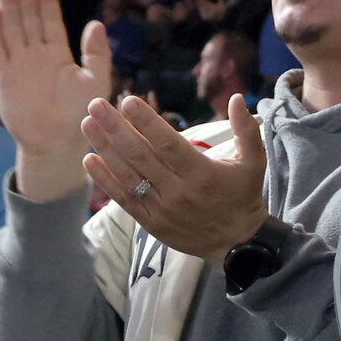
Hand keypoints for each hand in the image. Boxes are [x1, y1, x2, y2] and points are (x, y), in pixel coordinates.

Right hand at [0, 0, 113, 203]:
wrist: (57, 144)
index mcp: (57, 53)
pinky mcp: (0, 77)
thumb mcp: (97, 80)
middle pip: (27, 16)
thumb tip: (96, 22)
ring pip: (10, 26)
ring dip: (8, 3)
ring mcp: (16, 63)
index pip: (49, 18)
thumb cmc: (81, 115)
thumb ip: (97, 52)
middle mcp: (34, 54)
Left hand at [83, 95, 267, 265]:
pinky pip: (124, 199)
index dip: (146, 122)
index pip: (168, 144)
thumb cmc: (243, 196)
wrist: (237, 243)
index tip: (127, 101)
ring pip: (128, 175)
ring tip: (87, 124)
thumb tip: (238, 97)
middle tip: (96, 105)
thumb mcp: (253, 162)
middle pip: (141, 156)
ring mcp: (162, 208)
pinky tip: (90, 159)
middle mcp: (179, 191)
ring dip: (104, 148)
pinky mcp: (151, 223)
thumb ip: (245, 129)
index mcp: (202, 173)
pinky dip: (105, 180)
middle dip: (115, 128)